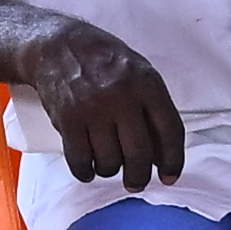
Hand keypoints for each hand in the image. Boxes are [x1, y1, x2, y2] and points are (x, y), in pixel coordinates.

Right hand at [17, 17, 184, 188]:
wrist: (57, 47)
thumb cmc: (105, 63)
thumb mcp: (140, 74)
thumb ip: (153, 109)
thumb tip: (161, 154)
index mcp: (148, 85)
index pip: (171, 131)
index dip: (173, 160)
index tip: (169, 177)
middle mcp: (122, 98)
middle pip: (139, 153)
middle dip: (139, 176)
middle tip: (136, 183)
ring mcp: (92, 109)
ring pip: (109, 160)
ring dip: (110, 171)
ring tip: (109, 167)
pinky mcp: (66, 118)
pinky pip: (79, 158)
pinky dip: (85, 171)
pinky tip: (88, 170)